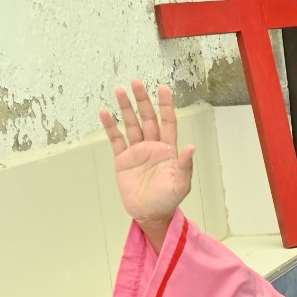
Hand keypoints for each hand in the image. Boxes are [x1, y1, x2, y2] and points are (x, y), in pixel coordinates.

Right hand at [99, 81, 194, 252]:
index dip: (166, 106)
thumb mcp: (180, 184)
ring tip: (119, 90)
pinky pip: (115, 140)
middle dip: (143, 101)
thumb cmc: (168, 200)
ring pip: (131, 125)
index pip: (168, 123)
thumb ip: (185, 165)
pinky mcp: (123, 160)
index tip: (163, 88)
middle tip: (137, 82)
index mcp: (168, 150)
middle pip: (148, 118)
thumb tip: (191, 147)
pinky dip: (110, 126)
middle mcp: (153, 147)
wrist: (150, 214)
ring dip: (126, 108)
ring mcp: (137, 152)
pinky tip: (105, 113)